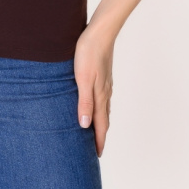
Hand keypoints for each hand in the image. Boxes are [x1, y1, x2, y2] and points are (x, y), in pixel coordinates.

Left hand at [73, 24, 114, 157]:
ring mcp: (106, 83)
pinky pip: (102, 98)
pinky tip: (95, 105)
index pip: (100, 125)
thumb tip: (85, 126)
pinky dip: (99, 108)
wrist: (100, 31)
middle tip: (96, 150)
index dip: (98, 141)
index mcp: (100, 96)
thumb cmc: (89, 53)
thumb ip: (84, 102)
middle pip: (104, 119)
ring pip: (104, 108)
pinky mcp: (103, 75)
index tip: (96, 156)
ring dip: (100, 122)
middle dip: (100, 135)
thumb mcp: (83, 79)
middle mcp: (105, 92)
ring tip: (95, 131)